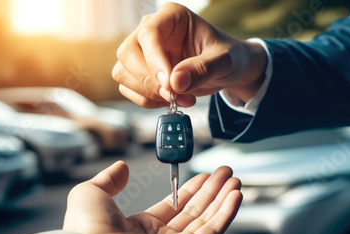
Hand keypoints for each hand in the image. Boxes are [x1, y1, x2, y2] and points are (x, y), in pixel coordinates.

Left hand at [63, 161, 242, 233]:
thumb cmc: (85, 230)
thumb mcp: (92, 193)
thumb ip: (110, 180)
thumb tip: (121, 167)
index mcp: (139, 228)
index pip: (173, 206)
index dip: (190, 190)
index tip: (204, 176)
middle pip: (194, 212)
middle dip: (211, 192)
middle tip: (225, 174)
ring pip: (206, 220)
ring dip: (222, 200)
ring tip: (235, 181)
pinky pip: (211, 232)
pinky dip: (226, 214)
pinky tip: (235, 196)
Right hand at [112, 2, 267, 108]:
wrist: (225, 70)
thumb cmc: (226, 57)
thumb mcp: (224, 61)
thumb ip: (203, 69)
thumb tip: (175, 82)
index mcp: (171, 17)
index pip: (149, 33)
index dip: (154, 60)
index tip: (168, 83)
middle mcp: (151, 31)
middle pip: (127, 53)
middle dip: (148, 80)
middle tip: (173, 95)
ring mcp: (142, 53)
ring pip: (123, 73)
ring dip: (148, 93)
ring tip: (180, 98)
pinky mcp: (140, 73)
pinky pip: (129, 89)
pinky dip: (148, 100)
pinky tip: (172, 100)